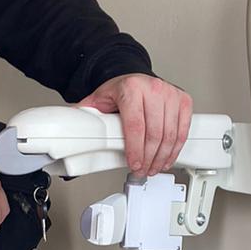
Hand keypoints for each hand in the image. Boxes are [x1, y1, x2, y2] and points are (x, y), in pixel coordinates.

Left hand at [78, 74, 192, 177]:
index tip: (134, 164)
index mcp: (131, 88)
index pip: (135, 126)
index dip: (135, 150)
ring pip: (170, 135)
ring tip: (154, 167)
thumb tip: (67, 132)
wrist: (134, 78)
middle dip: (148, 159)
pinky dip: (176, 148)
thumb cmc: (119, 91)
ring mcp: (171, 94)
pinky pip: (182, 130)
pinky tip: (167, 157)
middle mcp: (153, 89)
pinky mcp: (183, 100)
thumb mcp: (98, 101)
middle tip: (142, 171)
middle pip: (154, 134)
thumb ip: (84, 116)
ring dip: (162, 157)